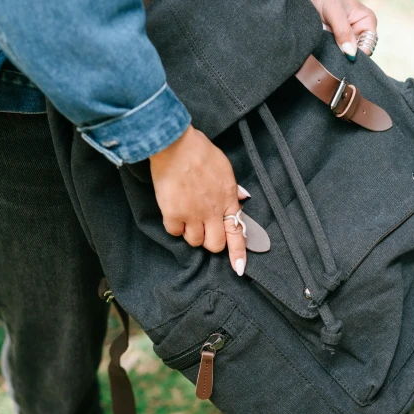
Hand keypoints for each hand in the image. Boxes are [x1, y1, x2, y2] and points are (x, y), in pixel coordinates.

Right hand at [149, 125, 248, 274]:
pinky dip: (174, 226)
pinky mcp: (173, 214)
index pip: (237, 232)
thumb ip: (231, 187)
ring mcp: (193, 215)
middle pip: (214, 245)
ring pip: (194, 241)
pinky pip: (175, 232)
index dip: (238, 253)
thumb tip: (240, 198)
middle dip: (210, 241)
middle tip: (203, 229)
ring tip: (187, 215)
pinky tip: (174, 212)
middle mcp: (212, 211)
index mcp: (227, 199)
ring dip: (191, 233)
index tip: (239, 269)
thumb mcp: (224, 167)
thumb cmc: (199, 151)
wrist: (175, 145)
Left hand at [308, 0, 377, 60]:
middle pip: (359, 53)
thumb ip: (343, 32)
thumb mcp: (335, 13)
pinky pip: (339, 52)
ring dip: (338, 55)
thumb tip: (351, 54)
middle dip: (347, 56)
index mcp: (368, 22)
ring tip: (327, 50)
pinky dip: (333, 53)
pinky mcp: (340, 40)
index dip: (357, 54)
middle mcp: (362, 31)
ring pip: (348, 54)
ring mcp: (351, 37)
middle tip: (333, 54)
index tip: (343, 57)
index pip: (368, 46)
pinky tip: (326, 50)